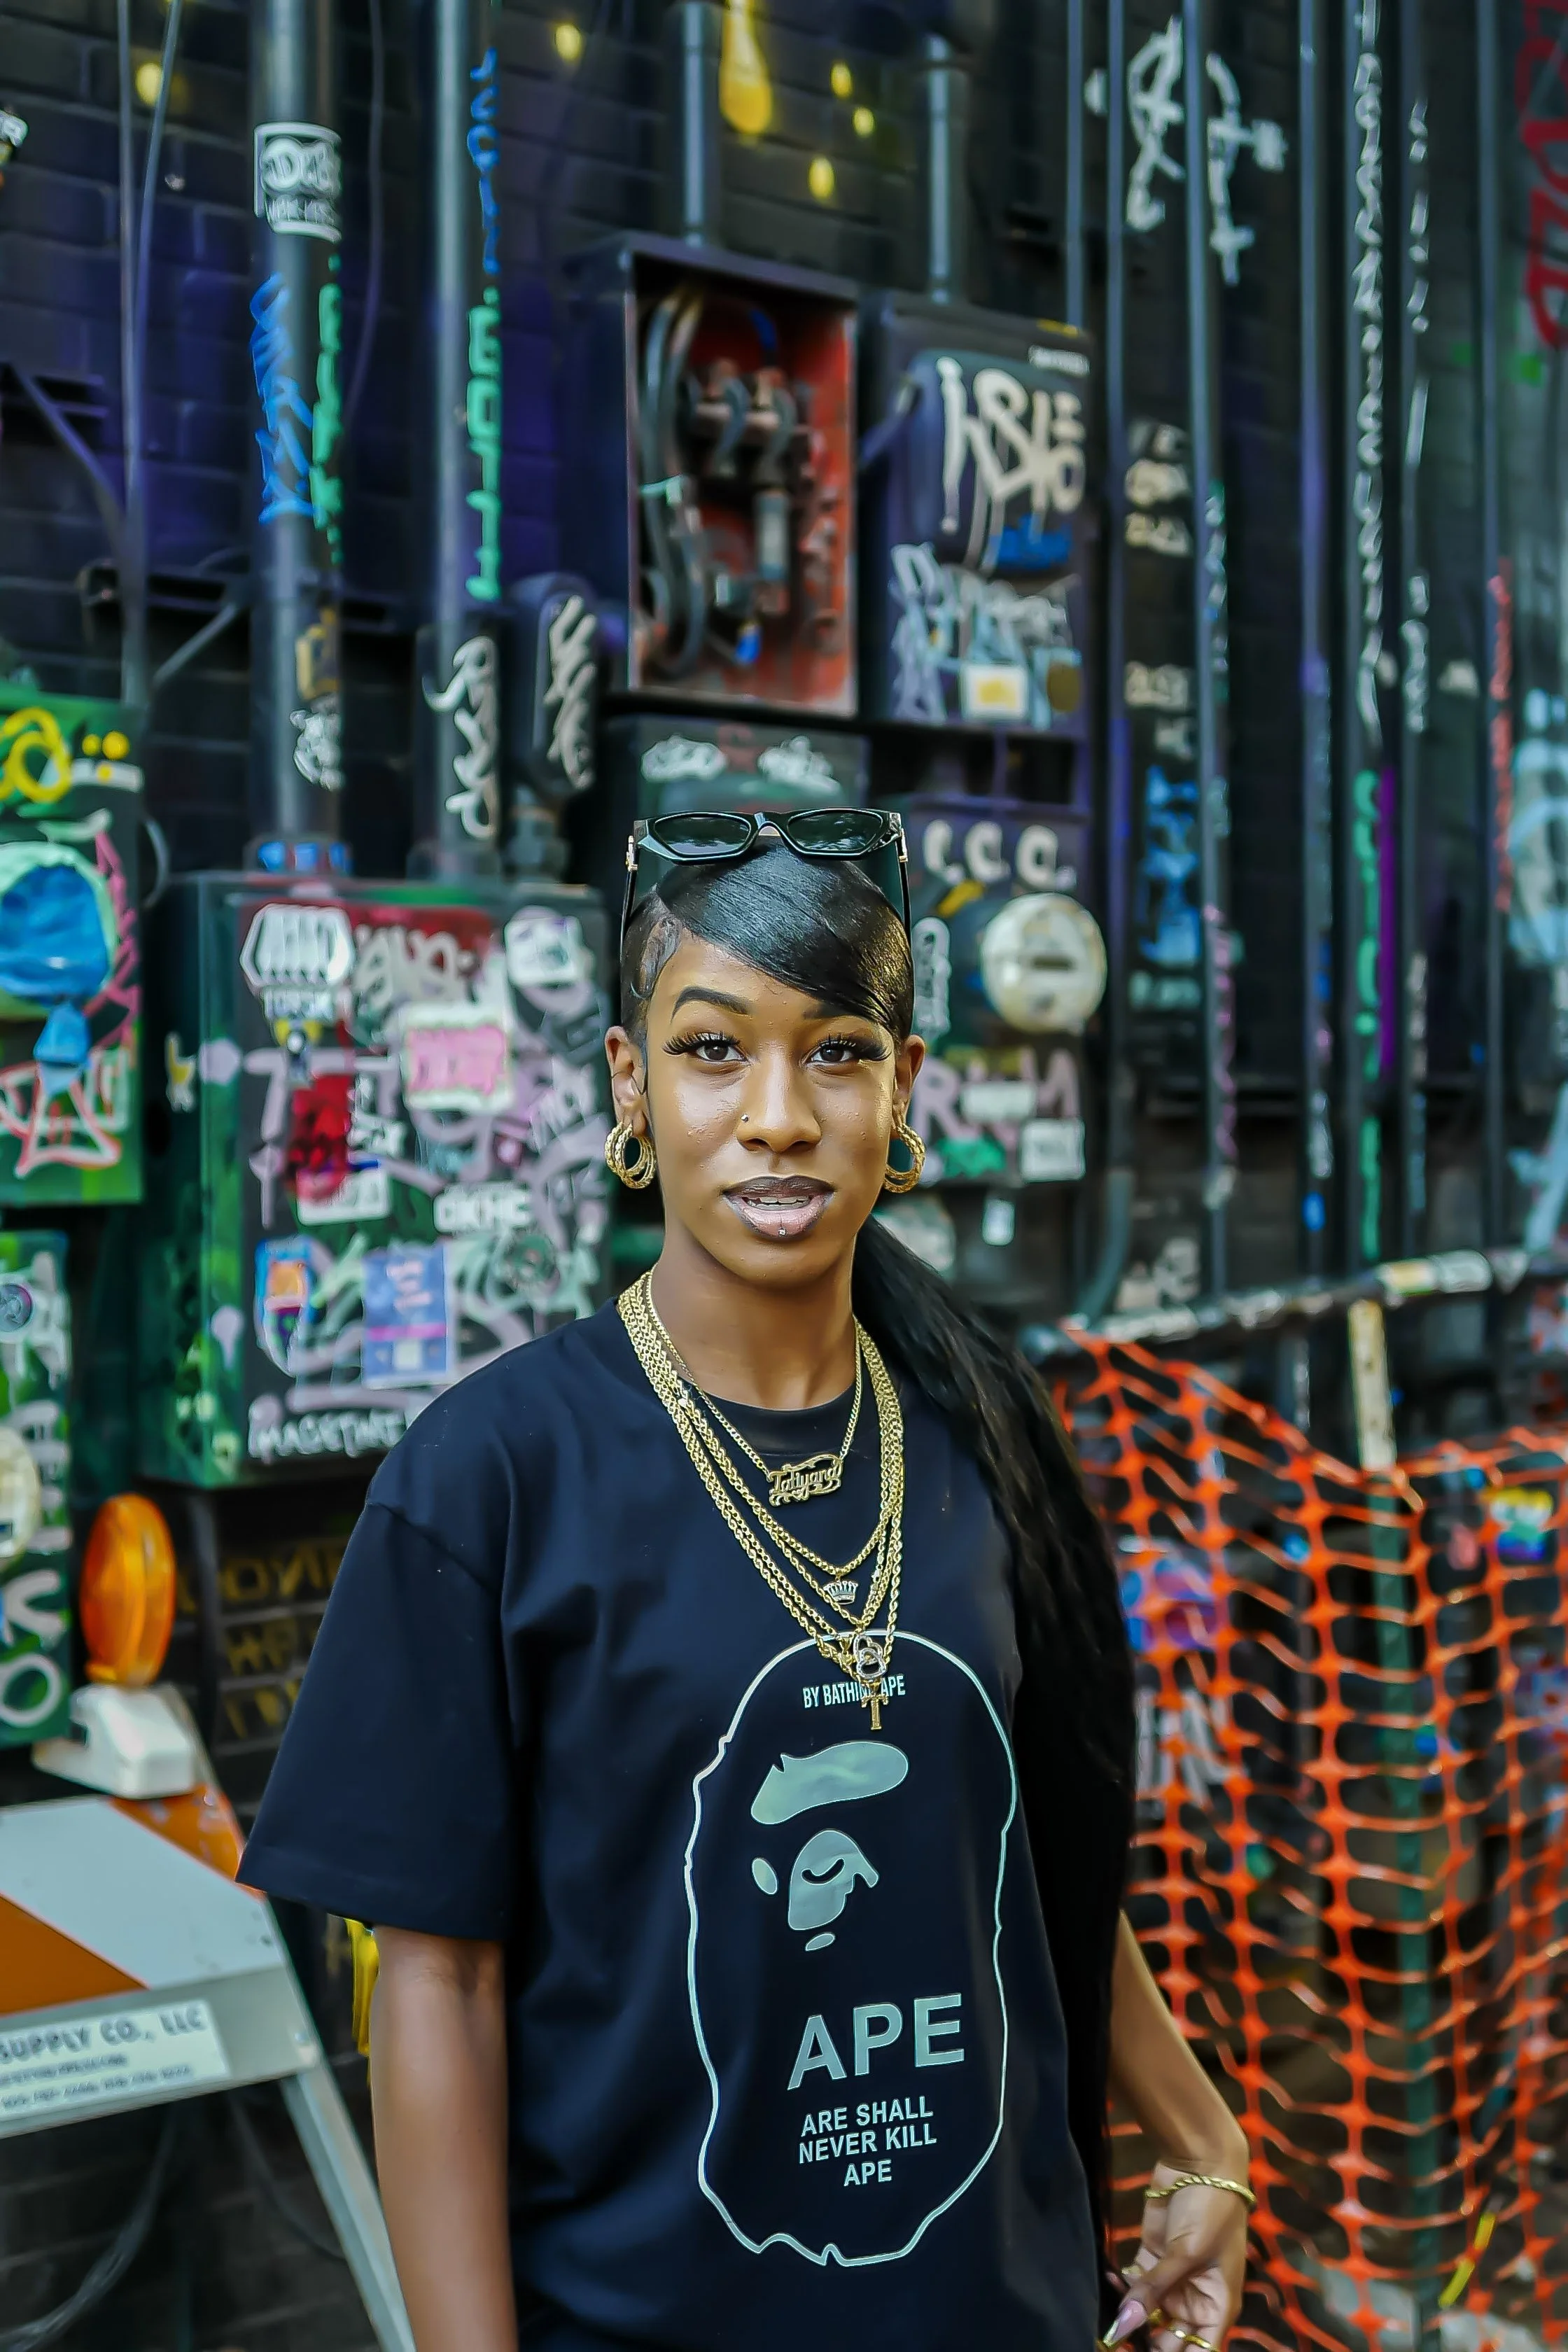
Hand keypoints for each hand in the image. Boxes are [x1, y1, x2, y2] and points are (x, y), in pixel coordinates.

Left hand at [1103, 2163, 1248, 2351]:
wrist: (1201, 2161)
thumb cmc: (1211, 2211)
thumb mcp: (1187, 2253)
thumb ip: (1154, 2290)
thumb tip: (1124, 2327)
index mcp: (1217, 2307)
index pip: (1200, 2350)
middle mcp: (1195, 2300)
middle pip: (1170, 2338)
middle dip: (1144, 2340)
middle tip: (1115, 2339)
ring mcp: (1172, 2280)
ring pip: (1148, 2312)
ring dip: (1129, 2314)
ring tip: (1107, 2317)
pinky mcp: (1152, 2258)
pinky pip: (1134, 2283)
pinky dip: (1121, 2286)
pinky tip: (1109, 2282)